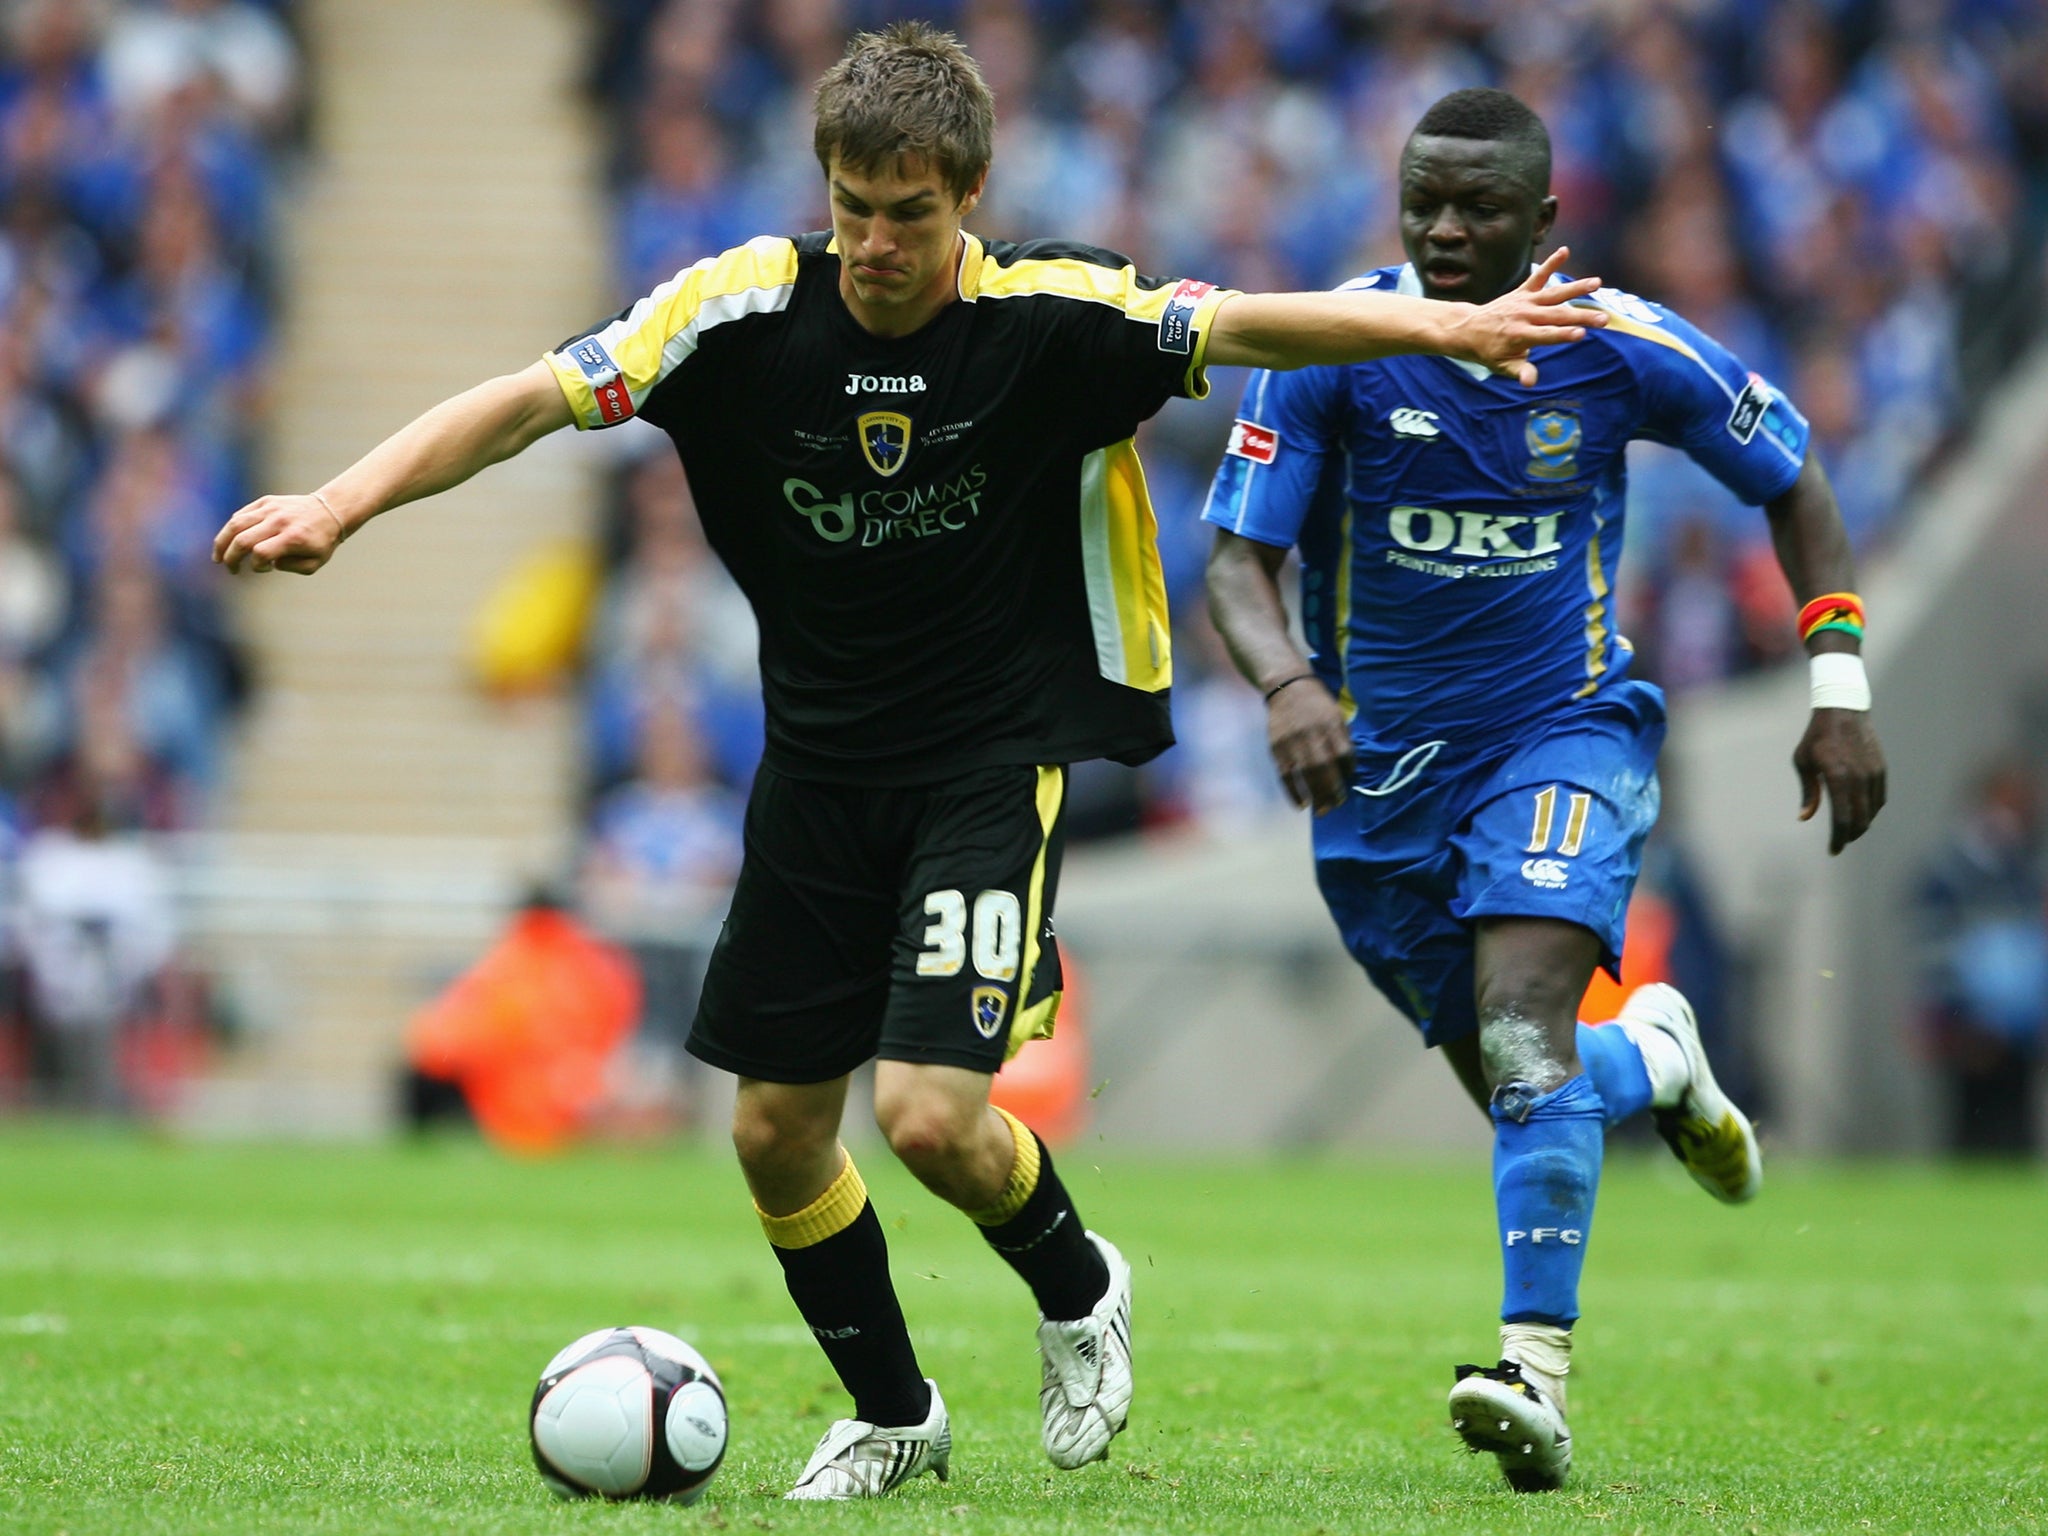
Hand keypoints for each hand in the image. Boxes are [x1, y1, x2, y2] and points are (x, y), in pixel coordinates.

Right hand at [213, 492, 349, 574]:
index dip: (256, 566)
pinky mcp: (266, 501)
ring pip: (236, 524)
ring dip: (222, 542)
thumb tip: (269, 562)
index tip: (265, 568)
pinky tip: (229, 540)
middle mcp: (279, 521)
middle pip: (242, 539)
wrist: (330, 511)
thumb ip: (291, 567)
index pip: (261, 553)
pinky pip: (242, 514)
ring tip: (218, 557)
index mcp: (293, 538)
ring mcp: (271, 508)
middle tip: (231, 569)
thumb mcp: (314, 563)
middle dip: (231, 558)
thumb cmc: (321, 542)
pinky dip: (232, 528)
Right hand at [1267, 676, 1354, 813]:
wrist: (1286, 686)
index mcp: (1332, 725)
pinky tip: (1300, 805)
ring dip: (1315, 795)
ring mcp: (1293, 742)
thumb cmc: (1317, 704)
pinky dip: (1293, 792)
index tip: (1347, 784)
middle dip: (1332, 790)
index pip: (1344, 754)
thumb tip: (1349, 771)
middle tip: (1335, 806)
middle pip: (1325, 768)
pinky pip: (1286, 774)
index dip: (1348, 771)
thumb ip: (1343, 740)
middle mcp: (1313, 734)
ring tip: (1321, 811)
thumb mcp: (1336, 715)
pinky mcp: (1277, 747)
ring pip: (1306, 774)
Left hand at [1441, 247, 1605, 386]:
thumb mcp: (1501, 366)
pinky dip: (1550, 263)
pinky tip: (1565, 250)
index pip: (1546, 336)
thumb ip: (1519, 372)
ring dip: (1576, 288)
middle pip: (1557, 316)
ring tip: (1597, 283)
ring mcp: (1525, 302)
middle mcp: (1524, 316)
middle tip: (1604, 319)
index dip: (1563, 335)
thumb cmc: (1489, 351)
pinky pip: (1538, 276)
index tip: (1581, 334)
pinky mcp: (1523, 291)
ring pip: (1554, 294)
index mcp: (1520, 336)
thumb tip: (1531, 382)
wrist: (1469, 329)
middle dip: (1581, 317)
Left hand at [1794, 708, 1886, 853]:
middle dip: (1850, 836)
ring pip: (1872, 811)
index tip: (1833, 851)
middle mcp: (1860, 777)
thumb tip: (1805, 817)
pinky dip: (1871, 811)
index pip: (1842, 818)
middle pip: (1861, 820)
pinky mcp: (1881, 769)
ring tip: (1848, 830)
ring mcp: (1874, 773)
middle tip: (1839, 843)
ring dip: (1861, 824)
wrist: (1843, 710)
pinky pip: (1879, 798)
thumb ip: (1808, 792)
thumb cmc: (1816, 737)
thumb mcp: (1803, 762)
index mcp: (1838, 776)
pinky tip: (1860, 814)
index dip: (1838, 838)